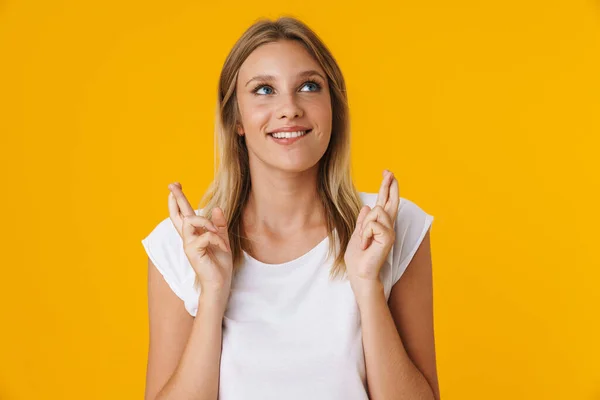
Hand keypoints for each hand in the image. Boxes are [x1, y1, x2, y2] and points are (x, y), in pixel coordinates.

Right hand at [167, 182, 232, 296]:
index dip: (178, 200)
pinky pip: (206, 236)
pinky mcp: (193, 251)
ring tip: (217, 232)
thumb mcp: (222, 240)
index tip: (175, 186)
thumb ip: (219, 224)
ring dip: (207, 223)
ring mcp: (188, 245)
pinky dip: (217, 239)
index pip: (183, 215)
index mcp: (194, 235)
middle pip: (179, 215)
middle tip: (172, 184)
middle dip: (176, 198)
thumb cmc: (220, 264)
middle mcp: (188, 238)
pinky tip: (223, 247)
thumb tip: (216, 207)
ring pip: (191, 221)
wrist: (220, 283)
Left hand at [344, 170, 399, 290]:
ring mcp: (390, 231)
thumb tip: (368, 207)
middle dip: (389, 185)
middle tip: (388, 170)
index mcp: (380, 225)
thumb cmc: (358, 258)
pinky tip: (366, 244)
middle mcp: (388, 226)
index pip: (385, 202)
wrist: (359, 273)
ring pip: (377, 211)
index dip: (387, 187)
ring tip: (364, 241)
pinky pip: (373, 224)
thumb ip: (363, 221)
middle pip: (390, 200)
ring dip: (365, 226)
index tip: (388, 173)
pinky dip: (365, 234)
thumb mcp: (357, 234)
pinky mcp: (389, 237)